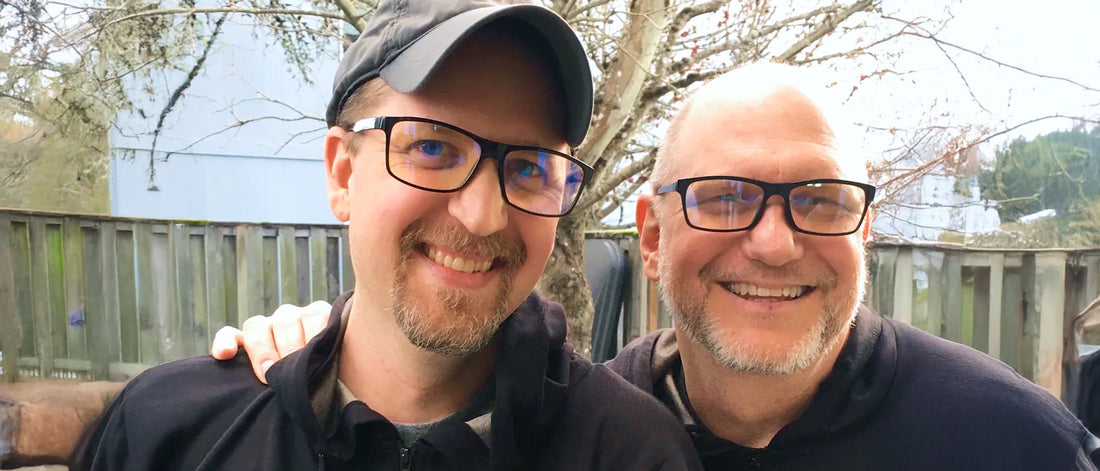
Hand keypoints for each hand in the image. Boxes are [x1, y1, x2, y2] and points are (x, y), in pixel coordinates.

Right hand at [210, 300, 331, 383]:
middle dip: (289, 348)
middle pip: (284, 320)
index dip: (314, 335)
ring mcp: (267, 328)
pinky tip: (224, 355)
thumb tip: (337, 372)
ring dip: (262, 349)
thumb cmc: (331, 376)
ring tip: (268, 373)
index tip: (314, 356)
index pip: (315, 315)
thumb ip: (335, 359)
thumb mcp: (338, 363)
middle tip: (292, 372)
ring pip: (258, 325)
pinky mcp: (243, 341)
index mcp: (318, 318)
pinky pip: (230, 334)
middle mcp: (291, 318)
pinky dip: (225, 342)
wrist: (313, 390)